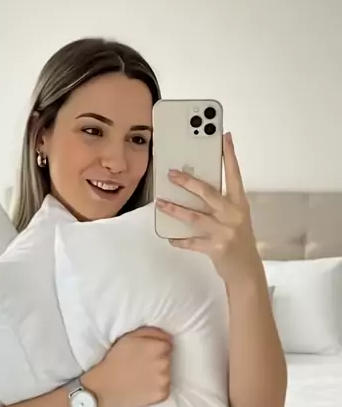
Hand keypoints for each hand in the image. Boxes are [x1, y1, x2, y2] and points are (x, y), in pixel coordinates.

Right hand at [83, 327, 172, 406]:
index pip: (168, 344)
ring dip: (158, 374)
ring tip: (141, 376)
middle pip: (168, 359)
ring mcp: (164, 380)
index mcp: (158, 347)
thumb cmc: (116, 359)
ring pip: (167, 374)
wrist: (105, 386)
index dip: (156, 347)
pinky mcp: (162, 394)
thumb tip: (167, 336)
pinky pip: (164, 388)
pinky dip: (156, 388)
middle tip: (141, 365)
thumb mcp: (129, 337)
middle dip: (158, 360)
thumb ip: (151, 332)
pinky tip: (143, 386)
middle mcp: (165, 363)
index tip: (145, 353)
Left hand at [155, 131, 262, 286]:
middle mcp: (233, 214)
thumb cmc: (239, 239)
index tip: (223, 136)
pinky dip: (179, 239)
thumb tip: (195, 186)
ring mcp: (224, 231)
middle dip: (188, 182)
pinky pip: (191, 241)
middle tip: (171, 173)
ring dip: (175, 209)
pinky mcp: (215, 247)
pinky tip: (169, 237)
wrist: (246, 270)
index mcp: (240, 203)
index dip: (229, 155)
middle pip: (208, 192)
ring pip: (194, 216)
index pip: (234, 174)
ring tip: (160, 203)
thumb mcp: (236, 217)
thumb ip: (222, 202)